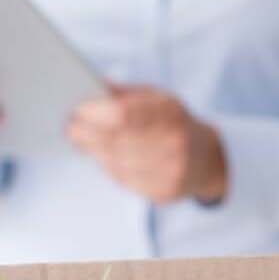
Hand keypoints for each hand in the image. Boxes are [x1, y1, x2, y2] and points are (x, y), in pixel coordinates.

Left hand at [65, 84, 226, 204]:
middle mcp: (174, 141)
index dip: (95, 113)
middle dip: (88, 134)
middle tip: (72, 128)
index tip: (77, 110)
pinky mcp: (164, 192)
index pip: (123, 114)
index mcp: (170, 111)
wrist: (206, 158)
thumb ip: (124, 94)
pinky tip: (105, 157)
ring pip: (116, 163)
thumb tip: (88, 86)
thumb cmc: (173, 122)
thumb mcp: (156, 99)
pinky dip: (109, 167)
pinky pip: (124, 180)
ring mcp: (171, 170)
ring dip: (95, 151)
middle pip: (116, 141)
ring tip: (83, 141)